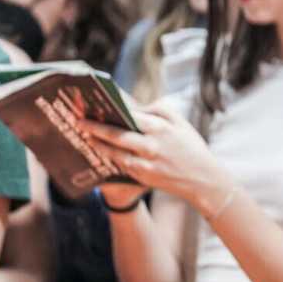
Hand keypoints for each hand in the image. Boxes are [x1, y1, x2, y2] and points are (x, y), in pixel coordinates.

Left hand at [79, 100, 229, 212]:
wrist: (203, 179)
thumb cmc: (192, 147)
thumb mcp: (181, 123)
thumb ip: (160, 110)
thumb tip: (137, 107)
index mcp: (162, 128)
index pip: (132, 114)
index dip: (113, 108)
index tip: (98, 102)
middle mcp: (152, 146)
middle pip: (118, 134)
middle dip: (96, 127)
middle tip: (80, 121)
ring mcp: (147, 163)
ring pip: (116, 152)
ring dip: (98, 144)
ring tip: (86, 136)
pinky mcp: (144, 177)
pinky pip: (122, 165)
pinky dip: (111, 157)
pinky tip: (101, 151)